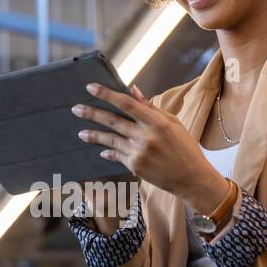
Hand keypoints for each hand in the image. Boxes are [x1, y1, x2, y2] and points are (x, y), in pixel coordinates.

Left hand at [70, 82, 231, 212]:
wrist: (191, 178)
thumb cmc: (185, 147)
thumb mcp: (173, 123)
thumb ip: (151, 107)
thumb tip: (133, 89)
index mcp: (157, 122)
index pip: (126, 104)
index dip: (107, 94)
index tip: (91, 87)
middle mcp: (146, 137)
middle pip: (113, 121)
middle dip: (92, 114)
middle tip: (76, 109)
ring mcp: (139, 153)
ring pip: (110, 140)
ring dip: (94, 135)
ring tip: (81, 133)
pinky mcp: (135, 167)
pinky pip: (117, 155)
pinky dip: (109, 151)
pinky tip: (102, 149)